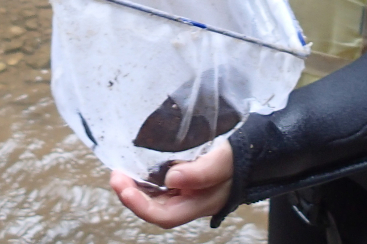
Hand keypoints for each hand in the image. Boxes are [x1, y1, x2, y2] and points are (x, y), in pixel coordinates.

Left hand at [110, 139, 233, 227]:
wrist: (250, 151)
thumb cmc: (239, 159)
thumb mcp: (224, 161)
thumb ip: (202, 172)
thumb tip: (173, 178)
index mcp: (198, 204)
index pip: (164, 215)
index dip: (141, 206)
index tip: (125, 188)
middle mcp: (187, 201)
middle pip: (153, 208)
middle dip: (130, 195)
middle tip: (116, 176)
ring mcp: (182, 191)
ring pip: (152, 196)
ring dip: (133, 187)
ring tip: (118, 172)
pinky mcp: (180, 178)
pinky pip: (157, 183)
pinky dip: (142, 177)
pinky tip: (133, 166)